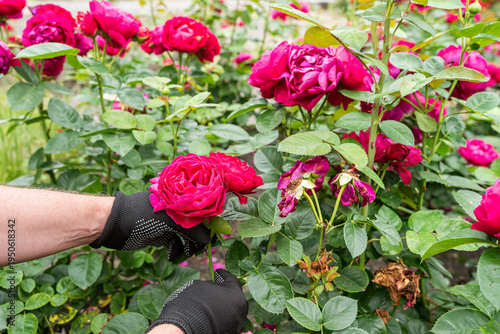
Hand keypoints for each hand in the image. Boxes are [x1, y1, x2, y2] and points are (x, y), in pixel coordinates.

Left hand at [90, 191, 210, 260]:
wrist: (115, 225)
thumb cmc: (142, 217)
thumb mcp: (171, 221)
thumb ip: (192, 230)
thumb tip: (209, 241)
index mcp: (180, 201)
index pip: (202, 212)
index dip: (210, 225)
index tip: (215, 238)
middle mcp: (176, 211)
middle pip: (196, 226)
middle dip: (200, 239)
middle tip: (201, 250)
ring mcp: (168, 223)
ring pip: (187, 237)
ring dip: (189, 247)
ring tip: (187, 254)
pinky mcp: (161, 235)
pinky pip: (176, 244)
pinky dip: (177, 251)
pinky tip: (173, 255)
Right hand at [146, 269, 247, 333]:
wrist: (183, 329)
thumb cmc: (191, 303)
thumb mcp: (200, 285)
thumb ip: (211, 285)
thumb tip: (213, 288)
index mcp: (236, 295)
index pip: (232, 280)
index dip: (223, 275)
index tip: (217, 273)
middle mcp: (240, 312)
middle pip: (234, 299)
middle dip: (224, 293)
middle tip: (214, 290)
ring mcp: (236, 326)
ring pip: (231, 313)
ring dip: (222, 308)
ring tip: (209, 306)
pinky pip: (225, 324)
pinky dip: (219, 320)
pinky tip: (209, 318)